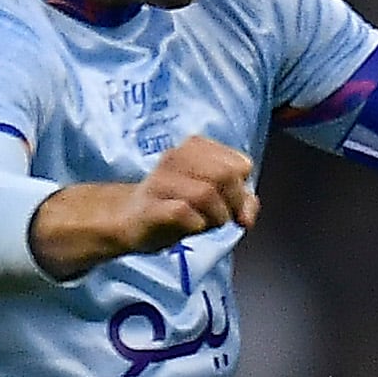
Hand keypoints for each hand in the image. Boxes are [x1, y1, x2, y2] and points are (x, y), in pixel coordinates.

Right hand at [27, 136, 256, 274]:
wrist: (128, 220)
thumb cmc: (173, 206)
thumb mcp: (213, 200)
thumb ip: (238, 200)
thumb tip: (249, 214)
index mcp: (195, 148)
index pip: (239, 164)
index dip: (244, 189)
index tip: (236, 208)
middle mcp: (177, 157)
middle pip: (225, 175)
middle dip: (234, 202)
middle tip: (224, 219)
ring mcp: (161, 181)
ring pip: (206, 193)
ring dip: (216, 216)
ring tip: (207, 224)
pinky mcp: (150, 206)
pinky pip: (183, 212)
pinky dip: (196, 224)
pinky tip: (190, 228)